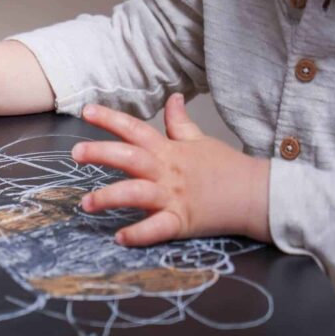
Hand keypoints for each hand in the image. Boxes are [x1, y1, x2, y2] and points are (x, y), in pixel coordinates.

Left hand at [73, 94, 271, 245]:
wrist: (259, 195)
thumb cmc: (227, 168)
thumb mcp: (201, 141)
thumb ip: (180, 123)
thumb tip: (173, 98)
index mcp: (168, 151)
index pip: (135, 128)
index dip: (110, 119)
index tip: (86, 111)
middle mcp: (167, 171)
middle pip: (130, 157)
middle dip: (101, 153)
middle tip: (76, 153)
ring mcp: (173, 196)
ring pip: (137, 193)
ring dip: (109, 197)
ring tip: (86, 203)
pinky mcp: (182, 221)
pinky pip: (157, 228)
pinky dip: (139, 234)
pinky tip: (119, 237)